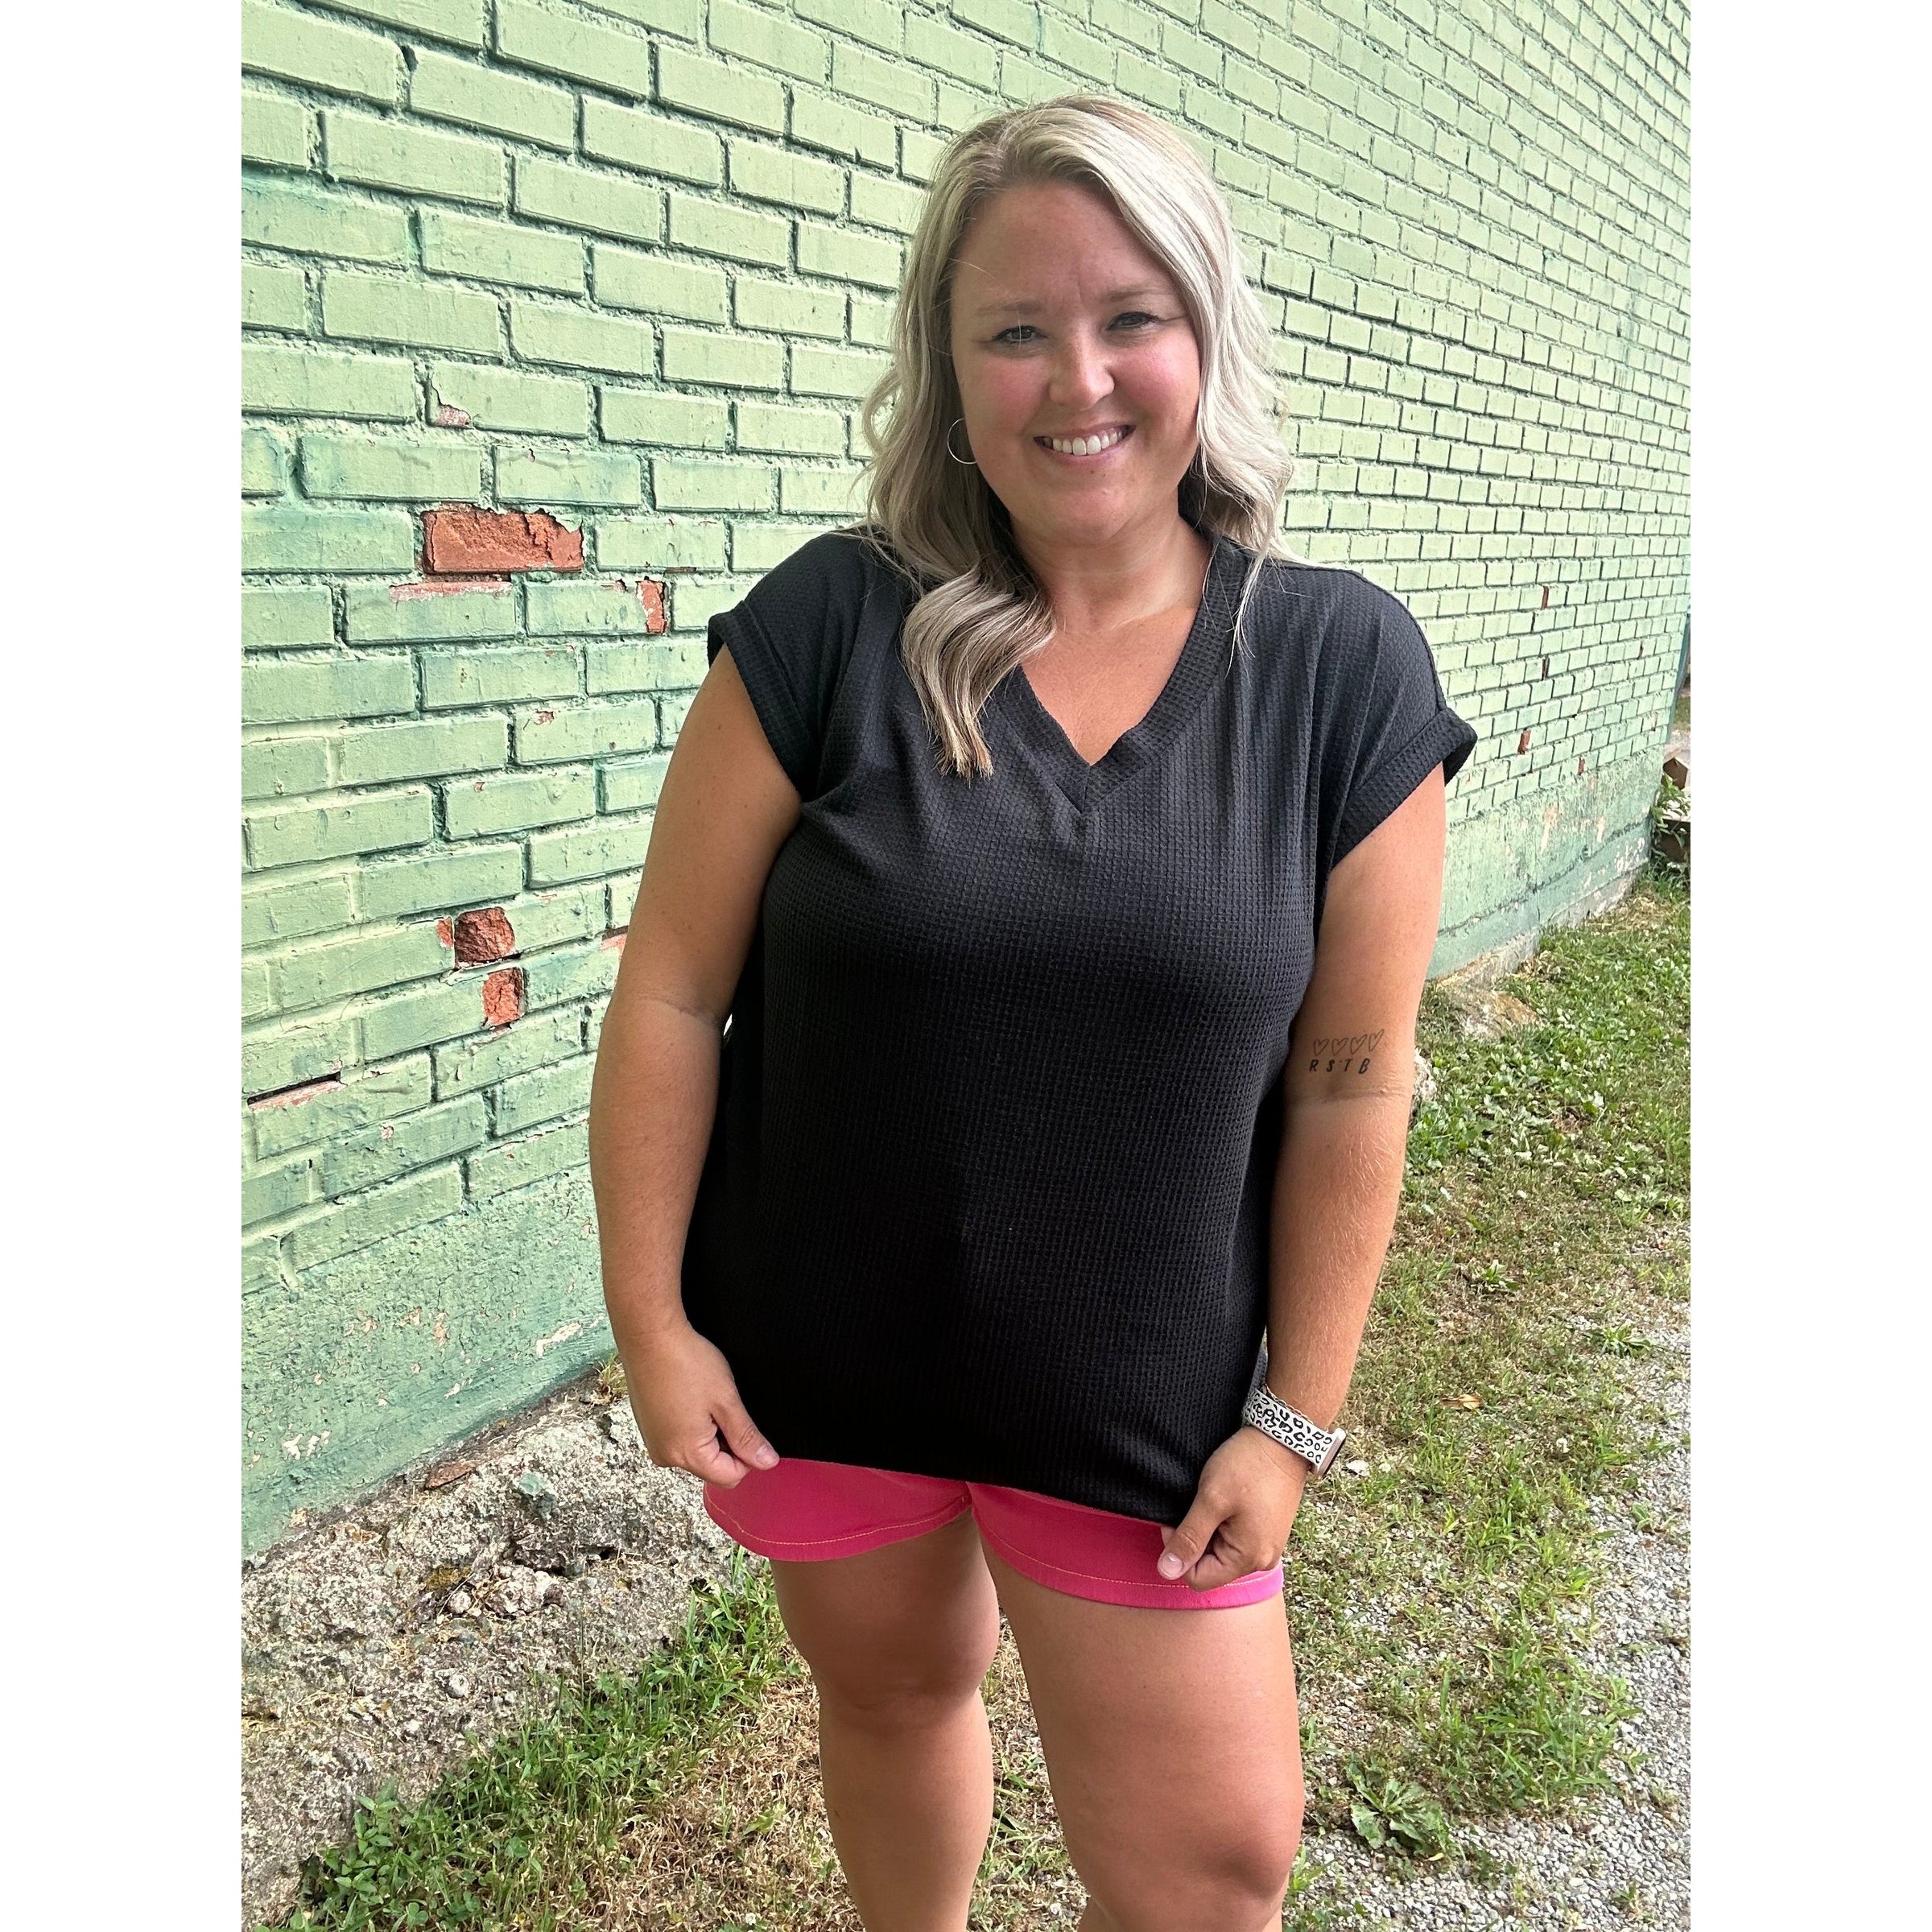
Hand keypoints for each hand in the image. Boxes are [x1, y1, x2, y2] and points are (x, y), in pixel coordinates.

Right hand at [620, 1319, 780, 1489]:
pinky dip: (692, 1423)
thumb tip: (766, 1462)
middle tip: (725, 1406)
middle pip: (712, 1466)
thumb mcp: (726, 1400)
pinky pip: (679, 1437)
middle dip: (727, 1442)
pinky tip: (691, 1396)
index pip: (730, 1477)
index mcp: (686, 1455)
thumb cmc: (685, 1362)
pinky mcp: (649, 1427)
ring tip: (706, 1398)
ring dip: (709, 1431)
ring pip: (697, 1451)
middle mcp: (665, 1456)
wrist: (649, 1336)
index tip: (746, 1424)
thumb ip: (747, 1436)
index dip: (747, 1454)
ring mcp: (654, 1442)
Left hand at [1158, 1426, 1309, 1590]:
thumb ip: (1189, 1538)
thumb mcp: (1211, 1499)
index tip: (1179, 1518)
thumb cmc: (1248, 1466)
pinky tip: (1226, 1500)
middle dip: (1195, 1539)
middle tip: (1196, 1504)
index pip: (1197, 1578)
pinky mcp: (1267, 1532)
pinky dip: (1223, 1523)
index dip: (1179, 1551)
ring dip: (1209, 1529)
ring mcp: (1266, 1546)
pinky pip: (1235, 1540)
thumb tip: (1166, 1572)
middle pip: (1210, 1566)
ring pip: (1221, 1552)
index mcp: (1248, 1559)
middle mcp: (1261, 1560)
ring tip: (1213, 1500)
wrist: (1284, 1438)